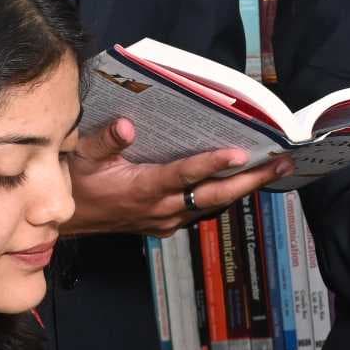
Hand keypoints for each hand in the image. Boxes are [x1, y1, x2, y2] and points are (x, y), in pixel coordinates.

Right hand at [66, 118, 289, 237]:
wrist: (66, 222)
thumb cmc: (75, 184)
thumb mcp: (81, 157)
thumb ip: (105, 141)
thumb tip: (127, 125)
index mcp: (143, 189)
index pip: (184, 175)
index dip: (212, 165)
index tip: (240, 154)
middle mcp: (162, 208)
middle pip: (215, 195)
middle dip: (252, 180)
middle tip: (282, 163)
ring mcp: (167, 220)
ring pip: (213, 205)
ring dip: (245, 187)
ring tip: (275, 169)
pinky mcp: (167, 224)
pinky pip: (202, 210)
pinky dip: (225, 196)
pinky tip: (243, 182)